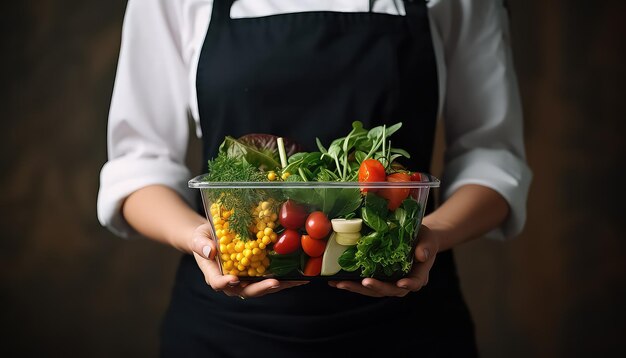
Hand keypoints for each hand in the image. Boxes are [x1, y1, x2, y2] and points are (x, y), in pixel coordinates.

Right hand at [190, 223, 307, 297]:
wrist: (211, 237)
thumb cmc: (203, 238)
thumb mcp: (199, 237)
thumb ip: (201, 244)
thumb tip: (210, 251)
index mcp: (214, 273)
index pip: (218, 282)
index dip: (225, 283)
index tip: (234, 279)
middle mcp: (230, 281)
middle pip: (244, 290)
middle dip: (260, 288)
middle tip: (274, 283)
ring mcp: (244, 280)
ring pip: (260, 287)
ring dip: (278, 286)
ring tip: (294, 282)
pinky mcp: (255, 275)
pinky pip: (269, 279)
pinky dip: (284, 279)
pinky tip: (299, 278)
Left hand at [328, 224, 438, 296]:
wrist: (416, 238)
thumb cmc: (424, 239)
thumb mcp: (428, 239)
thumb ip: (426, 246)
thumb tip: (421, 254)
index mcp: (418, 275)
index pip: (415, 283)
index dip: (408, 284)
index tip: (401, 283)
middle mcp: (403, 281)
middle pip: (390, 290)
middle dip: (376, 287)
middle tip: (364, 283)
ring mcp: (389, 281)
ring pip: (374, 290)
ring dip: (357, 288)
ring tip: (341, 284)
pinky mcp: (377, 276)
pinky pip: (365, 283)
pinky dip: (352, 283)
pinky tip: (337, 280)